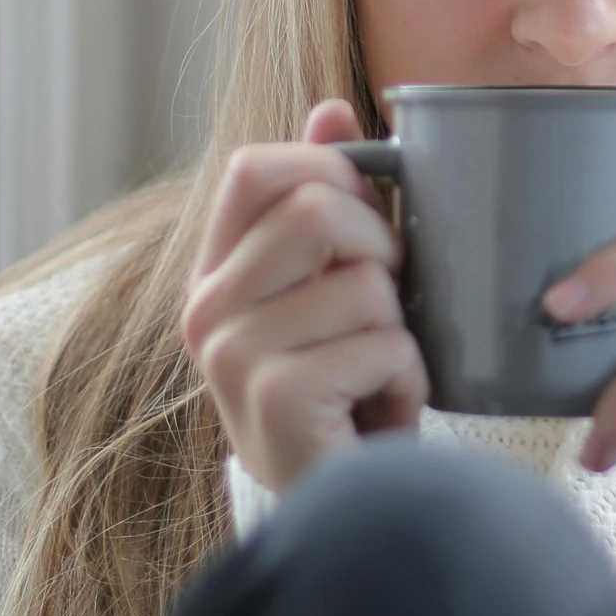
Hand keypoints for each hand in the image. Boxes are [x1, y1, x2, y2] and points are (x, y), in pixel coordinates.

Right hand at [182, 100, 428, 492]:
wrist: (339, 506)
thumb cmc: (344, 389)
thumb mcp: (332, 289)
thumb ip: (325, 201)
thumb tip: (331, 110)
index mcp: (214, 274)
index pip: (255, 169)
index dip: (329, 172)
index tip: (365, 216)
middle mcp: (206, 312)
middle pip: (317, 213)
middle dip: (384, 249)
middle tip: (388, 304)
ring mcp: (233, 357)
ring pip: (365, 284)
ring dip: (401, 332)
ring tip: (379, 374)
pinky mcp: (276, 400)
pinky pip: (383, 344)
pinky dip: (409, 378)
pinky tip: (381, 410)